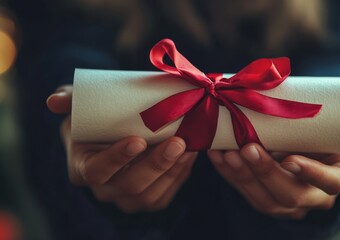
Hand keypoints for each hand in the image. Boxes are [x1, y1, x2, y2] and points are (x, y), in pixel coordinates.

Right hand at [47, 85, 197, 212]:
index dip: (117, 158)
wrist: (115, 133)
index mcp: (82, 167)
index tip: (138, 140)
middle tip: (177, 142)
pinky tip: (190, 156)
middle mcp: (104, 188)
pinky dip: (180, 176)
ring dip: (172, 171)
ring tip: (189, 147)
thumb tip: (54, 101)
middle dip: (156, 165)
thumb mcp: (80, 107)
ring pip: (150, 195)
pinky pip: (165, 195)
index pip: (96, 171)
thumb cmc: (96, 119)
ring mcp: (127, 197)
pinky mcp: (148, 198)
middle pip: (130, 186)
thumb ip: (69, 100)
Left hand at [208, 92, 339, 218]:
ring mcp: (288, 200)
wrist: (311, 143)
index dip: (312, 174)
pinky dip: (229, 175)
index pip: (331, 182)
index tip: (290, 159)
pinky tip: (217, 155)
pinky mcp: (266, 197)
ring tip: (228, 152)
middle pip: (291, 195)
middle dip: (266, 173)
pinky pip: (246, 192)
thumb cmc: (329, 131)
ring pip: (265, 199)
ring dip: (243, 177)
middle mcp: (315, 195)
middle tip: (248, 148)